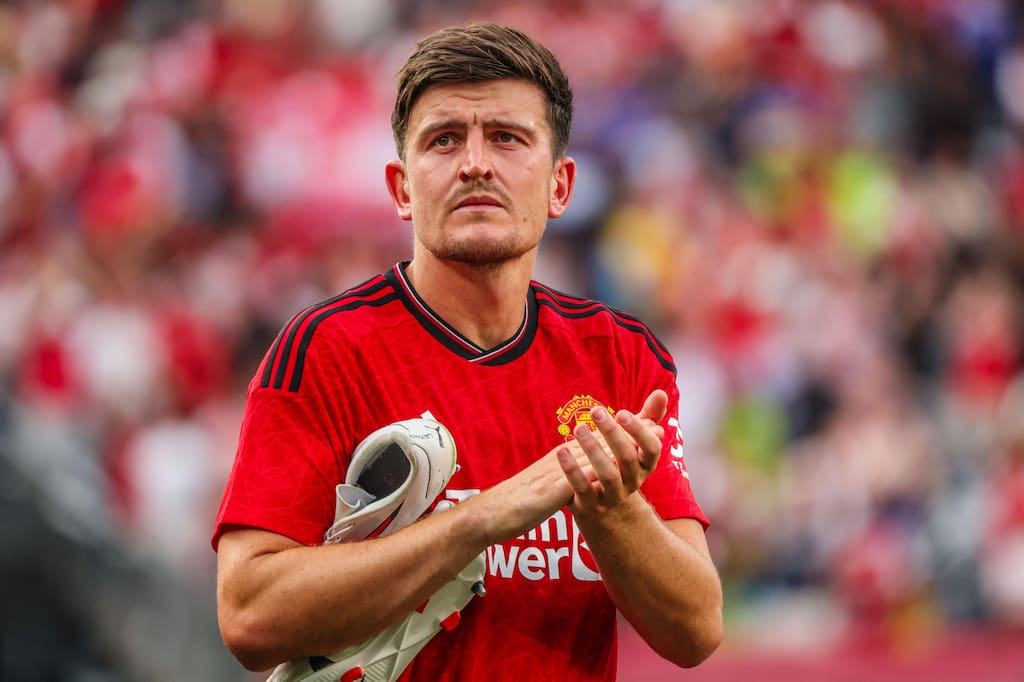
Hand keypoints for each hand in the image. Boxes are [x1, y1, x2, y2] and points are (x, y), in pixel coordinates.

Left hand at [556, 390, 667, 518]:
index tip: (621, 412)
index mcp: (645, 465)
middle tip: (596, 411)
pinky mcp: (590, 505)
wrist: (605, 508)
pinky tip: (561, 450)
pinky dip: (572, 470)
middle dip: (612, 433)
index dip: (639, 431)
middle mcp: (632, 482)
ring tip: (578, 428)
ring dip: (592, 450)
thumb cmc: (620, 465)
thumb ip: (648, 417)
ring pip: (607, 474)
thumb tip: (661, 392)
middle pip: (627, 458)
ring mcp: (612, 496)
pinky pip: (583, 489)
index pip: (651, 448)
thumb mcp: (635, 442)